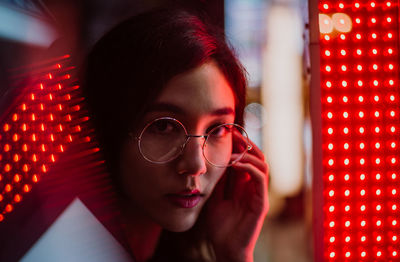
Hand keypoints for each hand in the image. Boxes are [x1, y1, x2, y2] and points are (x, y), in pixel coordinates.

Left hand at [206, 137, 268, 261]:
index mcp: (243, 184)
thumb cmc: (220, 226)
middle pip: (257, 157)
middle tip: (232, 132)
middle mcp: (253, 186)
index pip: (246, 158)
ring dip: (249, 153)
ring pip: (262, 164)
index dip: (239, 144)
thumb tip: (210, 161)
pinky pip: (259, 178)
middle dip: (246, 143)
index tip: (227, 132)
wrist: (226, 249)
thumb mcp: (214, 197)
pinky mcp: (261, 202)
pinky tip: (235, 162)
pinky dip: (249, 167)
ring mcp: (258, 194)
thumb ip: (217, 181)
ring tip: (234, 146)